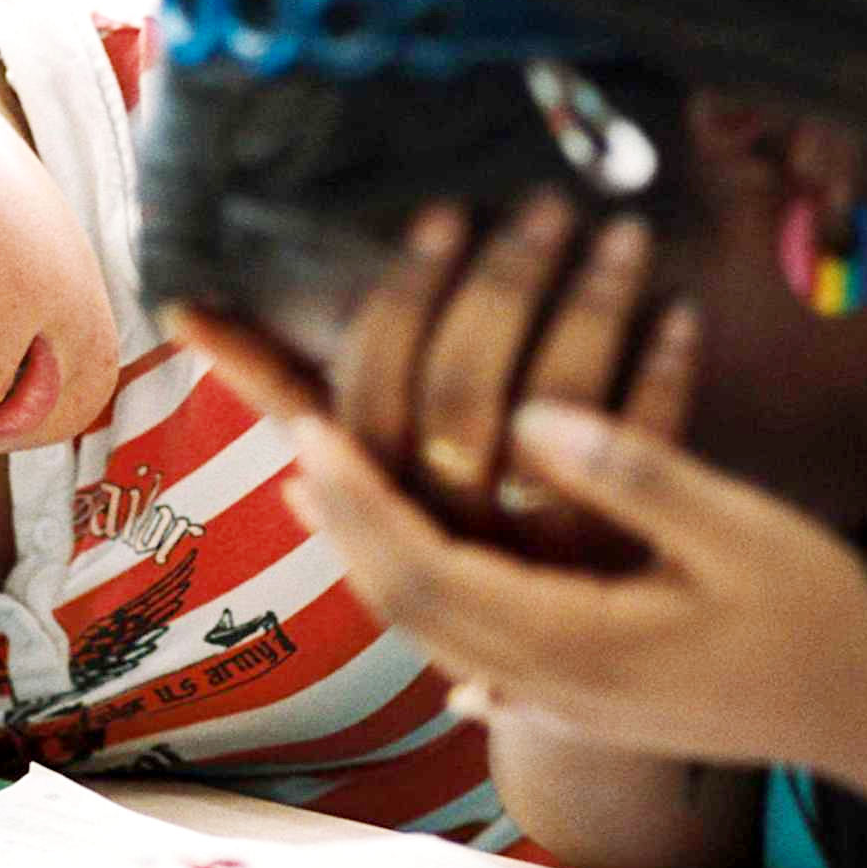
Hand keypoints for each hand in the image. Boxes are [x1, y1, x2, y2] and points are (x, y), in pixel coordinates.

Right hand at [174, 193, 700, 564]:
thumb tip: (181, 306)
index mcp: (384, 501)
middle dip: (501, 286)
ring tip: (625, 232)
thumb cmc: (459, 526)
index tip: (441, 214)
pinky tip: (684, 311)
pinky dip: (666, 374)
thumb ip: (283, 387)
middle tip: (546, 202)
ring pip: (553, 418)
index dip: (401, 302)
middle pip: (458, 400)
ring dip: (592, 310)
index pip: (368, 399)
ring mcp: (539, 555)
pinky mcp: (628, 559)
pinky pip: (646, 455)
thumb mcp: (366, 460)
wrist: (591, 665)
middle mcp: (450, 533)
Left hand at [284, 402, 866, 768]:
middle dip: (340, 520)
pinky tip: (399, 556)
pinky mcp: (573, 696)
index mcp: (577, 643)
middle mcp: (548, 684)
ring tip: (313, 486)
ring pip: (427, 628)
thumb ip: (635, 473)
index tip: (308, 433)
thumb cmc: (816, 612)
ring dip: (365, 554)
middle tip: (290, 435)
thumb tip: (533, 416)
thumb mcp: (737, 530)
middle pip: (404, 605)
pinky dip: (416, 588)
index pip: (428, 571)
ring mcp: (556, 699)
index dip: (359, 504)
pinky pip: (464, 642)